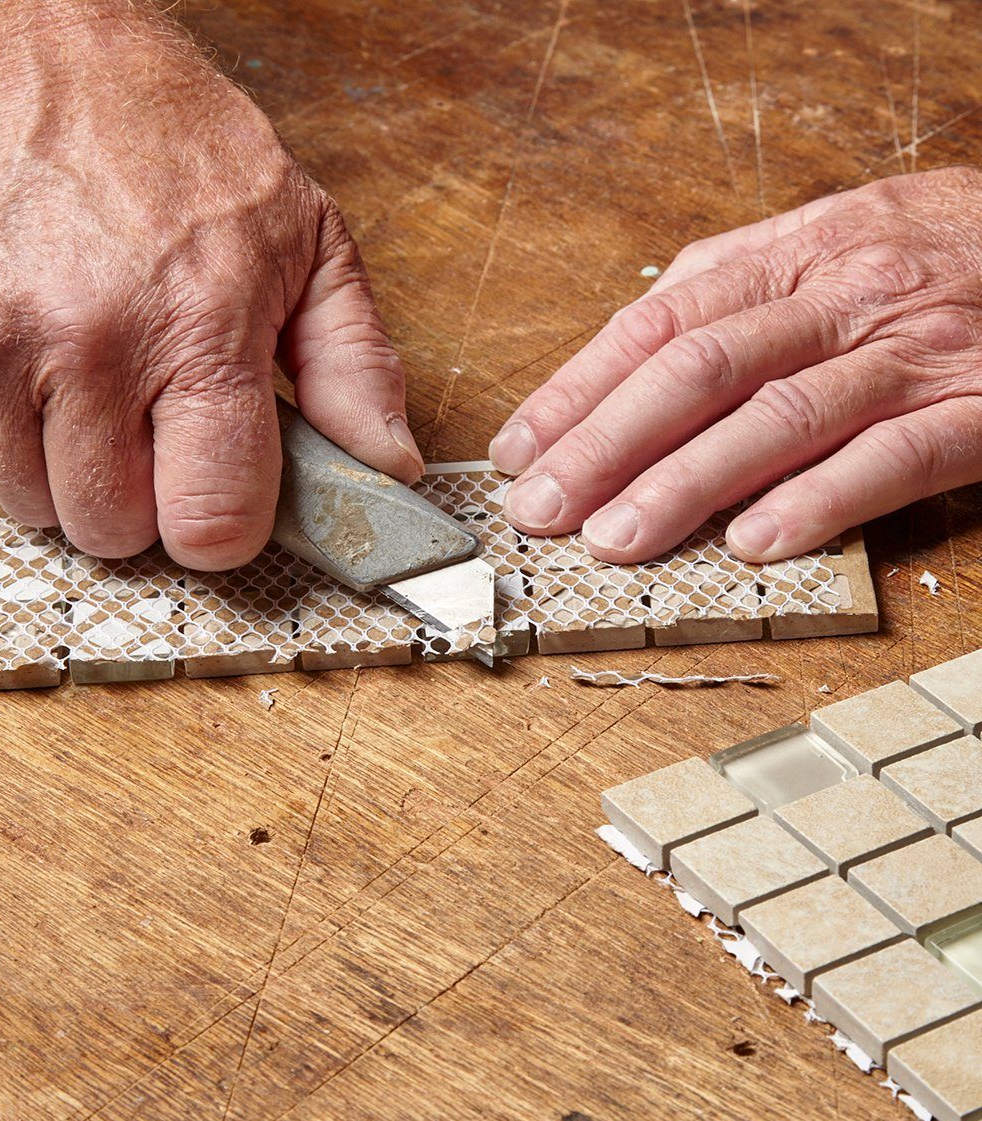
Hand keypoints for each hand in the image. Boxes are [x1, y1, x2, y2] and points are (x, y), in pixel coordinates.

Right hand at [0, 2, 419, 566]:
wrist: (23, 43)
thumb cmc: (176, 143)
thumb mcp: (306, 239)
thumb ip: (355, 366)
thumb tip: (388, 467)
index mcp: (200, 328)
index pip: (211, 522)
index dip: (223, 529)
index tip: (221, 499)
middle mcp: (88, 344)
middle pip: (115, 531)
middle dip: (144, 503)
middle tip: (155, 433)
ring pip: (33, 506)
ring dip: (71, 472)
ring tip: (95, 389)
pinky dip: (7, 430)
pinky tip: (36, 360)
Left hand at [489, 167, 981, 561]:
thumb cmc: (929, 253)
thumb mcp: (821, 243)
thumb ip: (728, 291)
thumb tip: (624, 350)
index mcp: (790, 258)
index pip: (656, 326)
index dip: (578, 391)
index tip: (518, 451)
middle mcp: (841, 298)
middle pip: (699, 372)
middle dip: (606, 445)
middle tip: (542, 509)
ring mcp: (909, 354)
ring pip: (780, 418)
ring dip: (686, 484)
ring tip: (615, 540)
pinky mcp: (978, 408)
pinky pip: (894, 457)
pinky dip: (820, 500)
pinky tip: (754, 542)